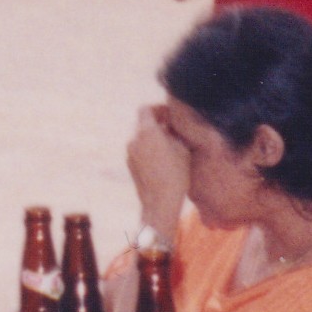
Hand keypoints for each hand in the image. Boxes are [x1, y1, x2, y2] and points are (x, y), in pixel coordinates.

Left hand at [124, 103, 192, 234]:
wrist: (160, 202)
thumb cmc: (176, 174)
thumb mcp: (182, 148)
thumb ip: (175, 131)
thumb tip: (171, 124)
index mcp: (146, 131)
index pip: (145, 109)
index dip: (158, 109)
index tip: (170, 116)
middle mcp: (133, 139)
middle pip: (142, 122)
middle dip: (157, 123)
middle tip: (172, 129)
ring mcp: (129, 153)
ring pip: (140, 136)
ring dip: (152, 136)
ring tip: (169, 144)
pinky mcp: (129, 164)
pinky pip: (138, 148)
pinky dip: (148, 147)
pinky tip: (162, 158)